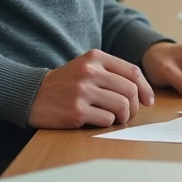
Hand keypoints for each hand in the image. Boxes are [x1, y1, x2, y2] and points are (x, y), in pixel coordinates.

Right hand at [27, 49, 153, 128]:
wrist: (33, 94)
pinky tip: (97, 120)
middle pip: (129, 90)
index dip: (145, 88)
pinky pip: (107, 120)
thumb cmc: (66, 83)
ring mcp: (82, 91)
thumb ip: (113, 72)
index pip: (132, 72)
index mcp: (95, 57)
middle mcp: (90, 72)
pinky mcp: (76, 111)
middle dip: (135, 106)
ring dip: (123, 116)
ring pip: (121, 106)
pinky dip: (108, 123)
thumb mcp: (87, 67)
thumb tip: (142, 92)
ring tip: (116, 117)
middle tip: (130, 113)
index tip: (148, 101)